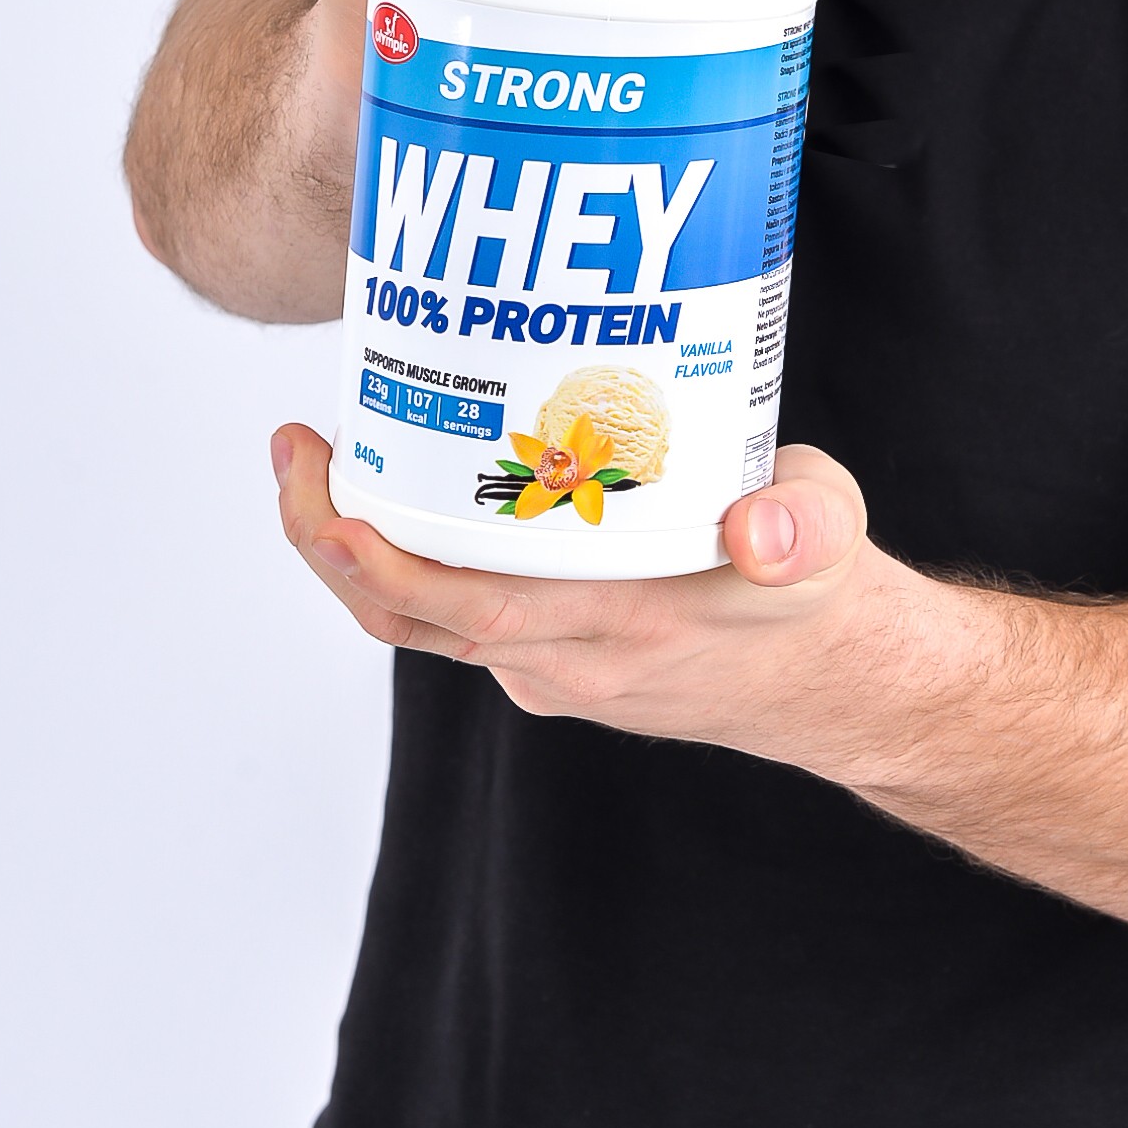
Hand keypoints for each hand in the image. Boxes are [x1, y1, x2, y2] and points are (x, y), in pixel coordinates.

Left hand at [270, 423, 902, 749]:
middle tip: (296, 444)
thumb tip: (760, 532)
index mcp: (625, 626)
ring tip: (323, 455)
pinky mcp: (553, 657)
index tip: (327, 502)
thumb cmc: (815, 594)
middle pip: (416, 619)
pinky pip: (458, 613)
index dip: (384, 565)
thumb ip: (803, 526)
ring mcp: (554, 667)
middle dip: (331, 542)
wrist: (830, 683)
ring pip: (426, 621)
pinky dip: (411, 561)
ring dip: (357, 552)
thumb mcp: (830, 537)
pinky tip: (405, 486)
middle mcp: (572, 660)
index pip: (473, 608)